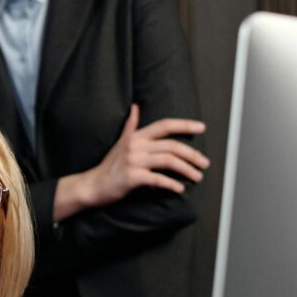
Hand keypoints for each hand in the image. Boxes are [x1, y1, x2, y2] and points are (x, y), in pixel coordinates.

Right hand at [55, 104, 208, 220]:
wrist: (92, 185)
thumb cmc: (109, 166)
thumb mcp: (120, 142)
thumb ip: (131, 126)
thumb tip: (135, 107)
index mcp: (136, 136)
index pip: (164, 125)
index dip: (184, 125)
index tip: (202, 127)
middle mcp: (136, 146)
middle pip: (172, 146)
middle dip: (192, 154)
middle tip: (205, 163)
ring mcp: (134, 161)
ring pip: (168, 161)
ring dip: (187, 169)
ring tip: (198, 177)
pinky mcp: (133, 177)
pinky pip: (158, 179)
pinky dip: (172, 184)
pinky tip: (180, 189)